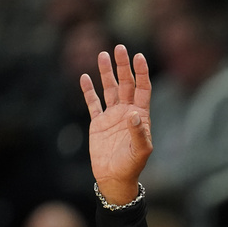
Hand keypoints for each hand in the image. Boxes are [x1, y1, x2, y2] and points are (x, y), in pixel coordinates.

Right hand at [79, 44, 152, 204]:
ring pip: (109, 89)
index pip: (142, 89)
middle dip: (123, 66)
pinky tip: (84, 77)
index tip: (139, 56)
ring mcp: (112, 116)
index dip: (141, 73)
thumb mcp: (141, 151)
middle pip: (125, 84)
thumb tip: (134, 113)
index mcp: (140, 116)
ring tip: (102, 54)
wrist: (114, 178)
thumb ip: (139, 132)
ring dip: (106, 73)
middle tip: (119, 48)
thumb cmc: (132, 166)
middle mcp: (127, 112)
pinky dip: (88, 90)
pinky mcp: (98, 123)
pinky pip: (93, 102)